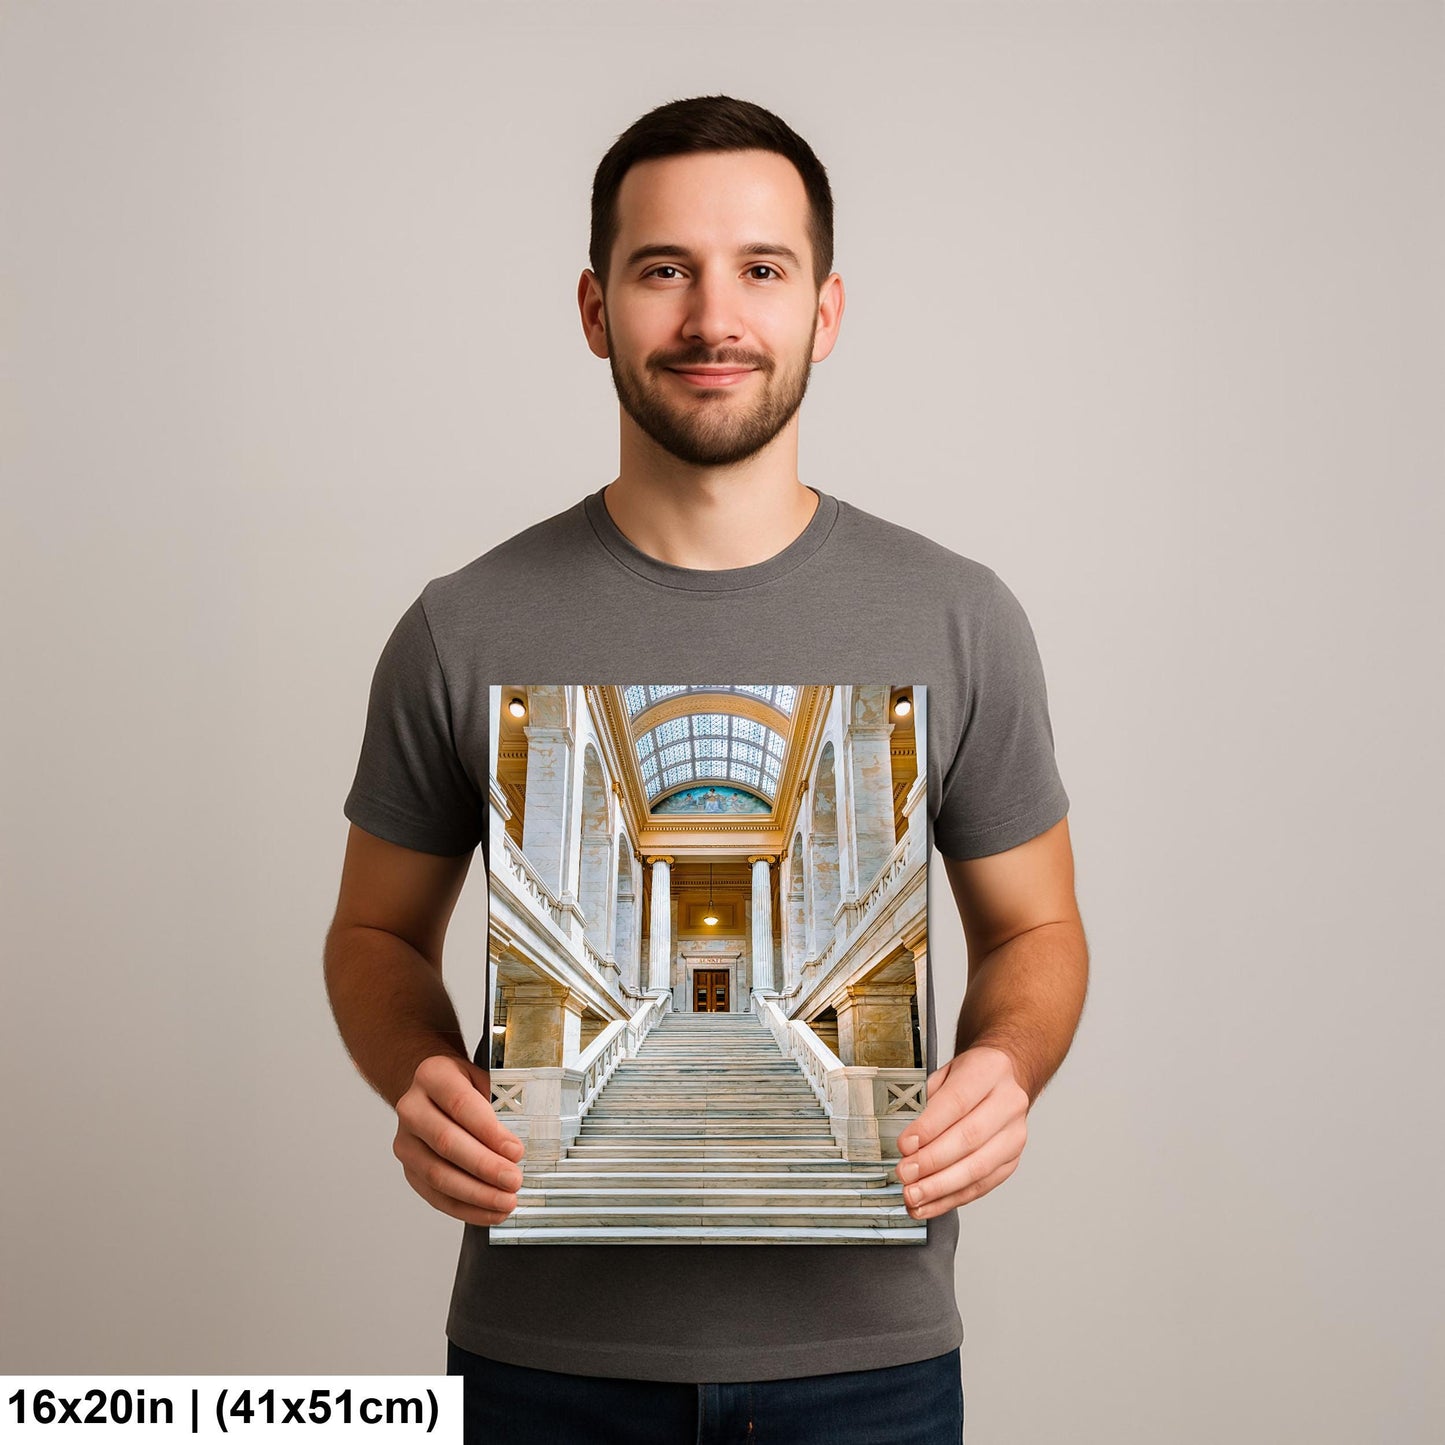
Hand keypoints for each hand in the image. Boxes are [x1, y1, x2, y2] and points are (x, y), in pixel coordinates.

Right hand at [393, 1054, 526, 1224]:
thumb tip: (521, 1139)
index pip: (461, 1105)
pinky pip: (435, 1195)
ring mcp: (406, 1142)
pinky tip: (489, 1211)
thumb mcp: (482, 1077)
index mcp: (432, 1076)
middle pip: (447, 1143)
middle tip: (514, 1181)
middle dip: (485, 1167)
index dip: (490, 1132)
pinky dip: (465, 1208)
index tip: (516, 1151)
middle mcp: (412, 1109)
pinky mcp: (409, 1169)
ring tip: (505, 1201)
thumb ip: (499, 1101)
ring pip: (438, 1174)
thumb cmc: (461, 1085)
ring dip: (476, 1194)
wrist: (430, 1091)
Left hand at [894, 1046, 1028, 1217]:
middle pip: (969, 1138)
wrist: (1003, 1079)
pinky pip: (982, 1186)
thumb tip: (908, 1140)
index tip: (905, 1145)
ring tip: (914, 1195)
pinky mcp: (1012, 1161)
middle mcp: (1009, 1103)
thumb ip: (926, 1100)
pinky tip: (930, 1204)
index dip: (929, 1127)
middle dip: (931, 1161)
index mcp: (989, 1071)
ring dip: (941, 1187)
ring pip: (978, 1168)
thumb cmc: (970, 1077)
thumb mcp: (945, 1072)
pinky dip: (952, 1198)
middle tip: (905, 1173)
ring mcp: (1014, 1135)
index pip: (957, 1102)